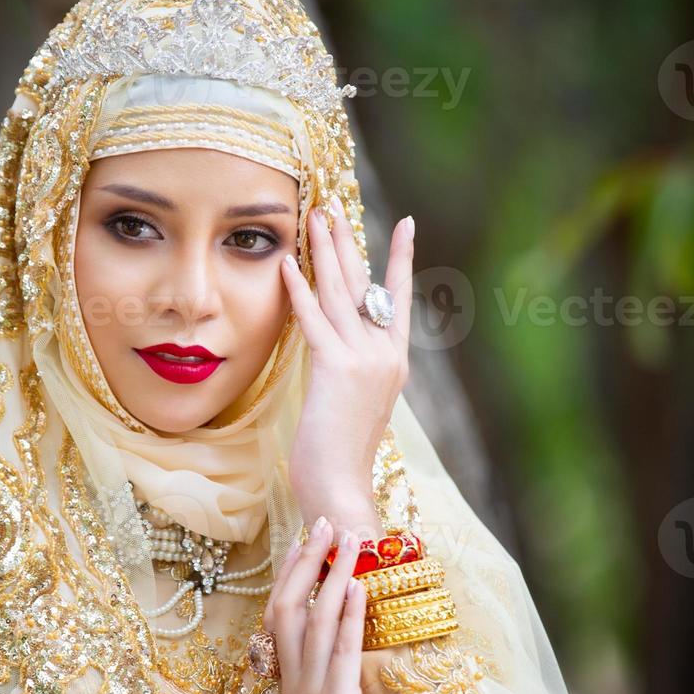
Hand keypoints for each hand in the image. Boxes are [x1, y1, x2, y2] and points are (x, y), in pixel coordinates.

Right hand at [263, 517, 375, 693]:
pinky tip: (359, 587)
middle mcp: (290, 680)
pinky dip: (348, 614)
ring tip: (351, 540)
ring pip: (314, 619)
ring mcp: (309, 691)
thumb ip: (319, 684)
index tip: (302, 542)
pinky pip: (340, 651)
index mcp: (284, 682)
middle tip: (323, 522)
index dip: (289, 575)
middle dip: (306, 561)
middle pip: (288, 605)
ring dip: (333, 574)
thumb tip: (338, 652)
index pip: (278, 616)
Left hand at [280, 196, 414, 533]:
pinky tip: (287, 263)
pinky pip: (314, 318)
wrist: (341, 487)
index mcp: (395, 363)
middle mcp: (386, 354)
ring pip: (342, 293)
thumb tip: (334, 349)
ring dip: (325, 251)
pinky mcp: (336, 368)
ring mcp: (364, 360)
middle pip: (365, 285)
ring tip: (313, 217)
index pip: (400, 298)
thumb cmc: (339, 457)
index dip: (401, 258)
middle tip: (332, 206)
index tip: (406, 223)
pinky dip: (299, 289)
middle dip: (347, 242)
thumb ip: (350, 370)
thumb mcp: (353, 406)